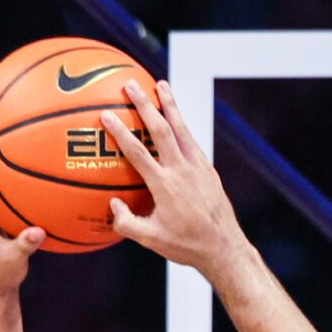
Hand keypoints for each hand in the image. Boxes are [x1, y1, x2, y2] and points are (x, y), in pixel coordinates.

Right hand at [105, 78, 248, 277]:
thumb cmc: (185, 245)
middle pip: (161, 129)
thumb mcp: (151, 240)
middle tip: (131, 84)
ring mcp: (198, 168)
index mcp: (165, 186)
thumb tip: (112, 205)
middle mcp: (182, 170)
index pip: (138, 153)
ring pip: (182, 129)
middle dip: (145, 105)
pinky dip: (182, 125)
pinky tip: (177, 118)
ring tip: (160, 85)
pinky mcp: (209, 170)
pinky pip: (192, 141)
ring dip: (170, 105)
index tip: (106, 115)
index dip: (121, 133)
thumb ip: (126, 223)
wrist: (224, 247)